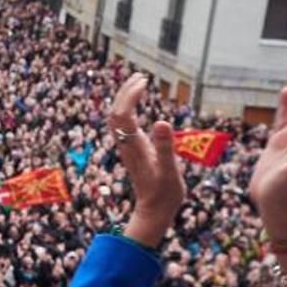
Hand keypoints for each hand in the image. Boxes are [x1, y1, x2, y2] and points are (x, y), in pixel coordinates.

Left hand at [108, 74, 184, 248]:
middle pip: (116, 112)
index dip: (131, 95)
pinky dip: (127, 109)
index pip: (124, 113)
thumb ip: (165, 146)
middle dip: (125, 91)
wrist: (154, 210)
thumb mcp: (169, 170)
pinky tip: (137, 105)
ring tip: (139, 84)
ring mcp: (127, 147)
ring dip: (124, 99)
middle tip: (141, 76)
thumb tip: (162, 122)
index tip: (144, 82)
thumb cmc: (164, 193)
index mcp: (134, 145)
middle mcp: (126, 144)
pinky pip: (122, 125)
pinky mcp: (131, 150)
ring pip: (117, 118)